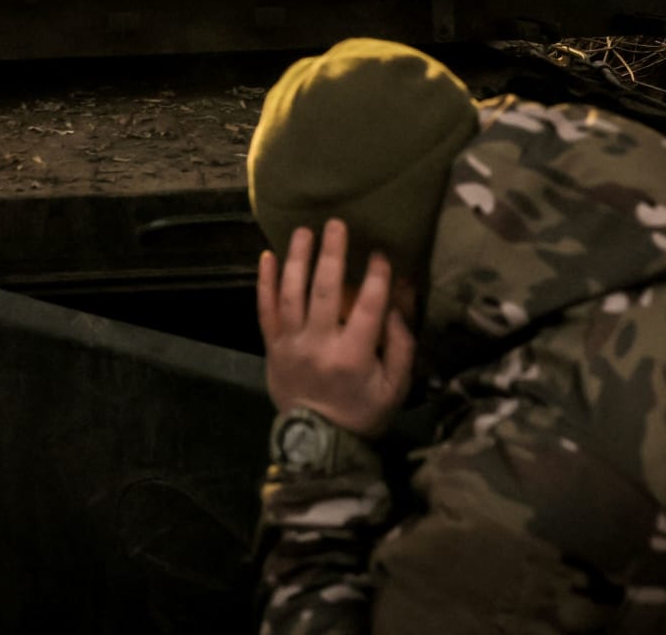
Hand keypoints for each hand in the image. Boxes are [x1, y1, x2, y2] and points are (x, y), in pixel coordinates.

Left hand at [258, 218, 416, 437]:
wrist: (319, 442)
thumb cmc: (362, 412)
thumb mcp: (395, 387)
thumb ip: (401, 346)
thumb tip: (399, 304)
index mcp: (353, 356)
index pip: (366, 307)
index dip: (375, 277)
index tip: (379, 253)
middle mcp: (319, 345)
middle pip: (324, 291)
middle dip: (331, 254)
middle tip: (336, 223)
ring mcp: (291, 344)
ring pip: (291, 294)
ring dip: (297, 259)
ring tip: (304, 231)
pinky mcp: (272, 347)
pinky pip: (265, 310)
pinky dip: (264, 282)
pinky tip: (267, 256)